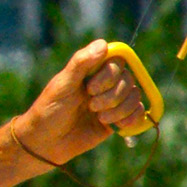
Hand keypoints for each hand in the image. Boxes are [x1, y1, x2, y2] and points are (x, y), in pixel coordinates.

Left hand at [11, 40, 146, 163]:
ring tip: (99, 118)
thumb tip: (102, 44)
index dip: (109, 74)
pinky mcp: (117, 118)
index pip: (116, 60)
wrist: (47, 142)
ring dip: (120, 108)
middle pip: (127, 79)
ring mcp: (112, 100)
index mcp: (91, 69)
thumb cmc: (50, 110)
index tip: (90, 88)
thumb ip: (81, 63)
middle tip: (90, 106)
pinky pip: (138, 112)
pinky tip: (115, 125)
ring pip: (134, 95)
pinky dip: (131, 118)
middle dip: (112, 96)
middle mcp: (104, 82)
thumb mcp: (63, 85)